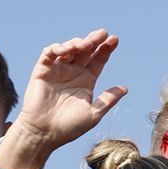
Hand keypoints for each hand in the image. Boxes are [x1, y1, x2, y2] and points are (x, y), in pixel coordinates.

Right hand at [0, 29, 127, 168]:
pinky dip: (57, 48)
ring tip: (86, 44)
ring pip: (69, 48)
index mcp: (86, 81)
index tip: (115, 40)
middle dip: (94, 40)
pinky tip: (66, 50)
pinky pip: (49, 53)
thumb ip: (108, 100)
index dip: (106, 49)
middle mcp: (73, 73)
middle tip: (103, 34)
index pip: (98, 60)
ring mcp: (57, 70)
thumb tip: (125, 88)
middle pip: (85, 50)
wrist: (44, 134)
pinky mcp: (42, 71)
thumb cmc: (69, 127)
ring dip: (77, 42)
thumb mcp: (93, 113)